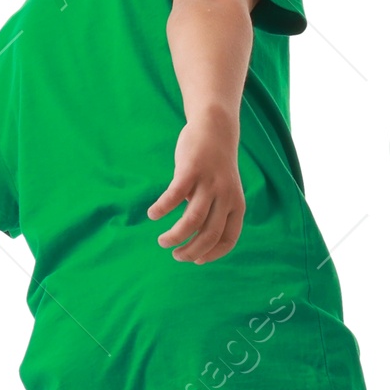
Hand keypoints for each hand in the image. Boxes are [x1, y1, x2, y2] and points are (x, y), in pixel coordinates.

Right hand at [147, 122, 244, 262]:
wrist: (215, 129)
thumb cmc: (215, 167)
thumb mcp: (221, 193)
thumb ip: (211, 215)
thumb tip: (193, 241)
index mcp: (236, 205)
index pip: (227, 239)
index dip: (211, 254)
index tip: (195, 260)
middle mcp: (226, 196)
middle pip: (209, 234)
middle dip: (191, 251)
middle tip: (175, 255)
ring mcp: (209, 183)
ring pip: (193, 220)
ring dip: (175, 236)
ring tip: (162, 241)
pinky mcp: (192, 170)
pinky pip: (175, 195)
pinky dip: (162, 208)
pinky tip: (153, 215)